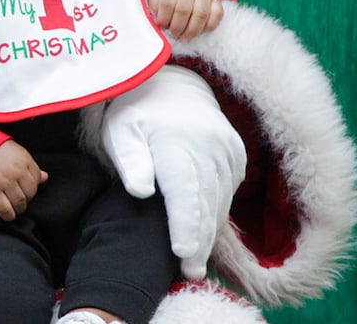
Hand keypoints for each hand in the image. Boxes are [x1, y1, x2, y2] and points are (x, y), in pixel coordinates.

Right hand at [0, 139, 47, 220]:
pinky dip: (9, 215)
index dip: (31, 185)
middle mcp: (17, 171)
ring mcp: (4, 182)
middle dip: (26, 198)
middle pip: (30, 193)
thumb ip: (29, 165)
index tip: (24, 188)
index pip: (37, 179)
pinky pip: (5, 209)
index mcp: (24, 159)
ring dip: (18, 208)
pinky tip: (8, 215)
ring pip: (20, 203)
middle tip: (19, 198)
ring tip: (14, 207)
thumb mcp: (13, 151)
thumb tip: (45, 177)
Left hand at [100, 63, 246, 278]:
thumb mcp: (120, 129)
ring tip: (195, 262)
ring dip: (209, 232)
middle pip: (204, 202)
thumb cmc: (135, 112)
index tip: (183, 252)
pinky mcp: (236, 155)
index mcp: (175, 139)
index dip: (185, 222)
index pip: (183, 187)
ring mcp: (227, 150)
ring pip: (219, 200)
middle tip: (190, 272)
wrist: (171, 84)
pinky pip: (227, 191)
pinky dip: (216, 212)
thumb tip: (139, 190)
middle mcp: (208, 145)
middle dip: (199, 240)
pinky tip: (205, 232)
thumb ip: (130, 159)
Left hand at [148, 0, 223, 40]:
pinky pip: (217, 15)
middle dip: (177, 27)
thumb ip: (154, 6)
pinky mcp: (216, 0)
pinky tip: (198, 32)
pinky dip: (208, 27)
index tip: (161, 27)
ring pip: (201, 14)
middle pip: (184, 10)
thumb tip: (157, 22)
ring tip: (184, 37)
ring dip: (191, 31)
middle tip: (173, 34)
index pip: (167, 3)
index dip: (163, 19)